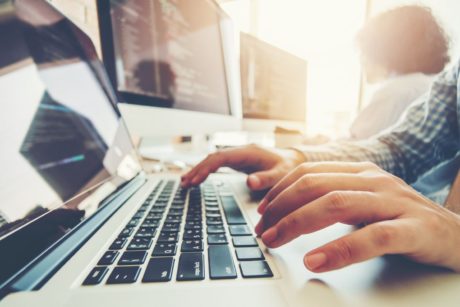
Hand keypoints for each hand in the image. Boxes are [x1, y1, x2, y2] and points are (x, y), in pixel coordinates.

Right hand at [181, 144, 304, 189]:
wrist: (294, 161)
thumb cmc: (289, 168)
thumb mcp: (282, 175)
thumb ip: (267, 179)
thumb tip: (249, 182)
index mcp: (249, 152)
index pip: (221, 158)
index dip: (206, 168)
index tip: (196, 180)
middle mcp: (241, 151)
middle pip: (213, 158)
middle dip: (198, 170)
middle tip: (185, 184)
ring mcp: (238, 156)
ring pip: (213, 160)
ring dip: (199, 170)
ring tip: (185, 183)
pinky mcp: (238, 162)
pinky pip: (217, 164)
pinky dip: (206, 171)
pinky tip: (197, 179)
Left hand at [255, 161, 459, 272]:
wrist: (458, 236)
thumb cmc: (404, 220)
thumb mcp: (365, 203)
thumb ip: (334, 200)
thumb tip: (292, 211)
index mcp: (361, 172)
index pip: (309, 173)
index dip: (280, 192)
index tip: (262, 212)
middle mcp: (375, 180)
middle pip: (316, 186)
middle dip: (282, 209)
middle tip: (263, 231)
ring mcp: (395, 201)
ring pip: (336, 204)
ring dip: (298, 224)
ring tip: (276, 242)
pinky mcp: (414, 229)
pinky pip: (372, 237)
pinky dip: (340, 249)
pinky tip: (316, 261)